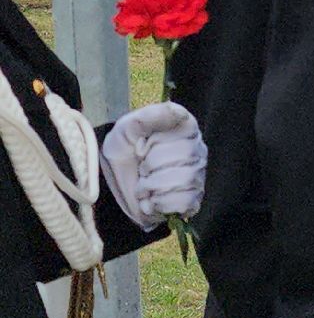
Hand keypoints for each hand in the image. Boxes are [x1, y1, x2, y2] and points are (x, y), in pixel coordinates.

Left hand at [100, 102, 205, 230]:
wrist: (112, 178)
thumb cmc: (123, 148)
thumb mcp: (128, 126)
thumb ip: (152, 116)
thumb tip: (180, 113)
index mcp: (186, 129)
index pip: (179, 138)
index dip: (154, 146)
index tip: (141, 146)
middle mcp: (197, 151)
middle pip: (181, 162)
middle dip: (151, 169)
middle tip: (141, 167)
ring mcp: (197, 176)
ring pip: (181, 184)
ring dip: (153, 188)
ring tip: (145, 184)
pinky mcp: (192, 199)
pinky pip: (183, 203)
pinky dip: (161, 204)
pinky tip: (152, 199)